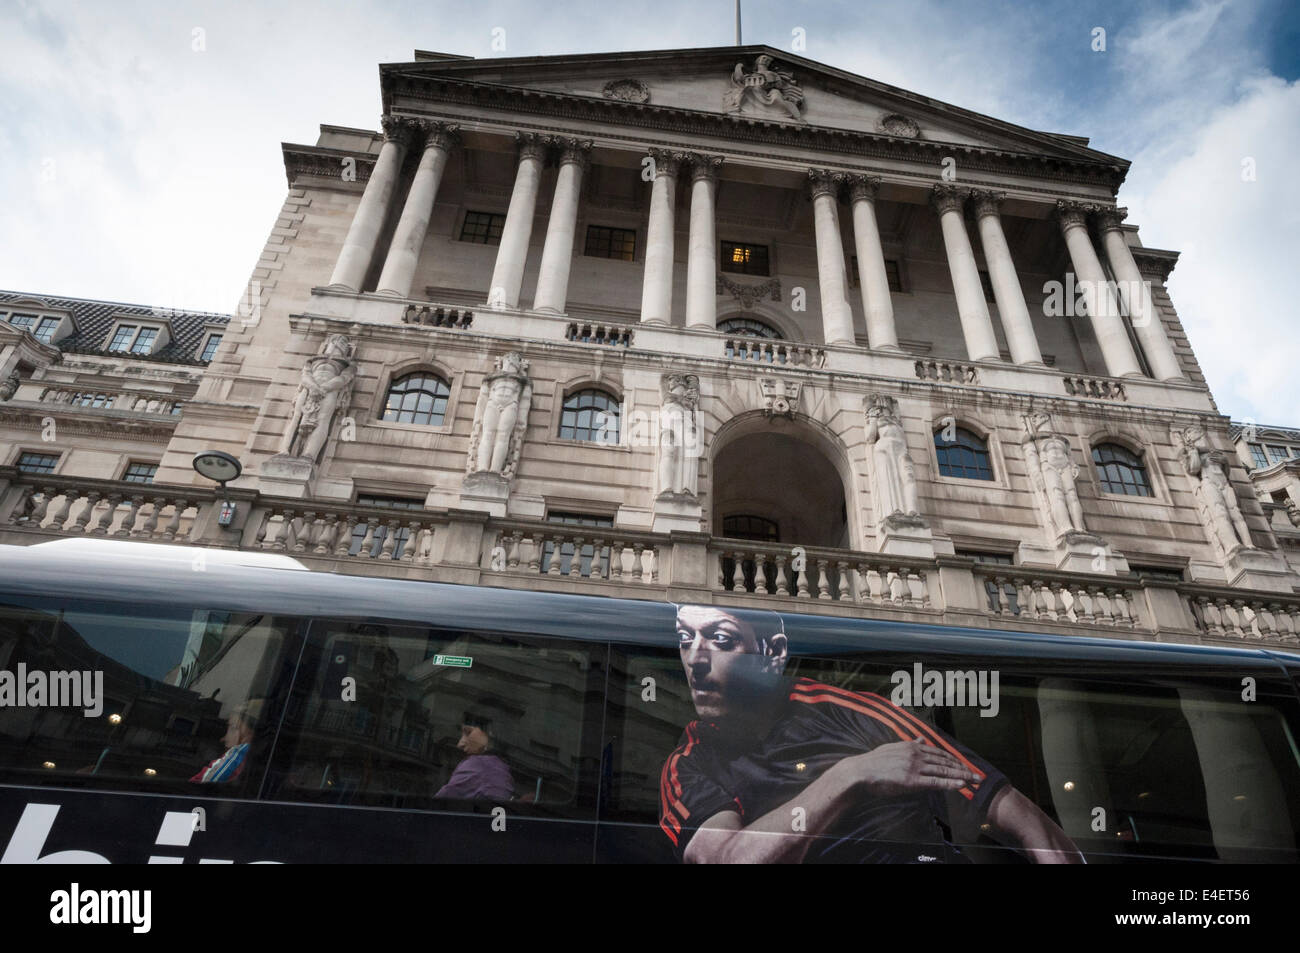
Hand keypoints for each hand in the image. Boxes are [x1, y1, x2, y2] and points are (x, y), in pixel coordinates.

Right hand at [840, 739, 982, 796]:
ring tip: (974, 781)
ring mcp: (914, 767)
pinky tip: (961, 785)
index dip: (954, 760)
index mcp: (912, 746)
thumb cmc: (874, 762)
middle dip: (963, 768)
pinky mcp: (912, 781)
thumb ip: (909, 744)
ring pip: (943, 771)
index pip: (938, 752)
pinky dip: (950, 783)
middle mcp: (916, 754)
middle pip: (945, 761)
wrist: (861, 772)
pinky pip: (935, 782)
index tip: (965, 766)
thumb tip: (922, 739)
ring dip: (961, 776)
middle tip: (977, 775)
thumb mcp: (893, 747)